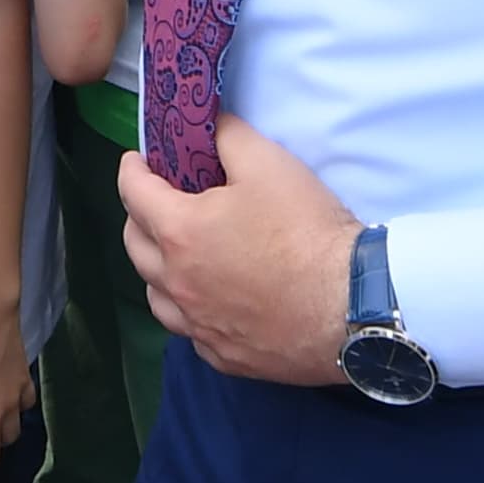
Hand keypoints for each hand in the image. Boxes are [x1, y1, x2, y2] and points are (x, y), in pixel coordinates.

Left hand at [116, 117, 357, 385]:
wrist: (351, 305)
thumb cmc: (306, 230)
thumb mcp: (270, 163)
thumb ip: (229, 137)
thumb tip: (209, 126)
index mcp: (179, 232)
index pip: (133, 193)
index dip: (132, 169)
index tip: (138, 160)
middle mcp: (177, 283)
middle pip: (135, 245)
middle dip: (140, 216)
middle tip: (161, 202)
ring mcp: (197, 326)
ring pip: (155, 295)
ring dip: (158, 269)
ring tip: (179, 256)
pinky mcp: (223, 356)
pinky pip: (189, 330)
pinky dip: (190, 309)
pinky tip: (211, 301)